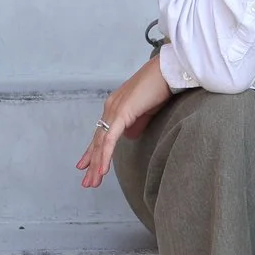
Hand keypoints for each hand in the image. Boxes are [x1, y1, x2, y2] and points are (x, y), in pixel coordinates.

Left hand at [76, 56, 173, 189]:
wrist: (167, 71)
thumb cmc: (160, 87)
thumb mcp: (146, 110)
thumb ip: (136, 122)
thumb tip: (130, 135)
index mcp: (115, 107)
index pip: (101, 134)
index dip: (94, 152)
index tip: (86, 166)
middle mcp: (110, 108)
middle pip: (98, 141)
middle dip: (92, 163)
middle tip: (88, 182)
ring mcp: (114, 111)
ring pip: (101, 143)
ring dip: (96, 165)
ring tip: (92, 182)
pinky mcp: (121, 114)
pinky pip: (110, 140)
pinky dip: (105, 156)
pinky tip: (102, 170)